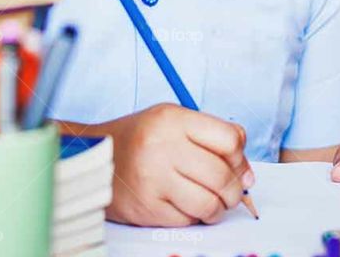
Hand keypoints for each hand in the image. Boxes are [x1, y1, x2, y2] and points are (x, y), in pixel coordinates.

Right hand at [96, 104, 254, 226]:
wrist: (94, 156)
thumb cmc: (142, 137)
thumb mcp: (174, 119)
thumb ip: (211, 135)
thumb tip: (246, 171)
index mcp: (173, 120)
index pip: (229, 140)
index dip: (241, 158)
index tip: (241, 168)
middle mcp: (163, 148)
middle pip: (221, 176)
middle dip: (236, 190)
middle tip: (234, 193)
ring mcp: (153, 180)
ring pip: (208, 204)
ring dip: (219, 208)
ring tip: (215, 203)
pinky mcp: (145, 208)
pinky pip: (186, 220)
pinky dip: (194, 217)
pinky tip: (188, 206)